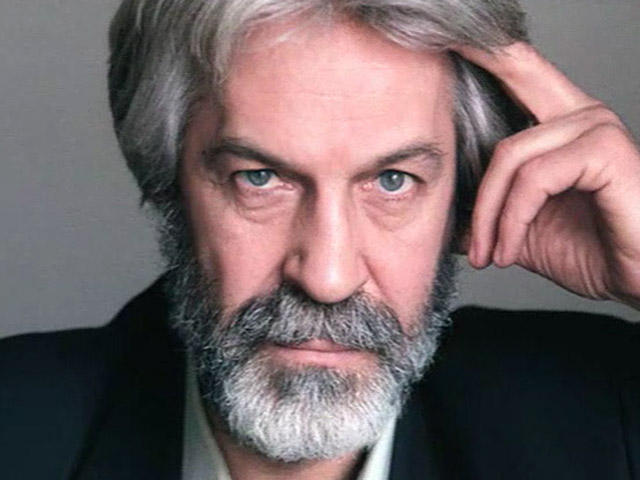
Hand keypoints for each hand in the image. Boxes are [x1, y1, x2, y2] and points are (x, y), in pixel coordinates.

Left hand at [457, 42, 639, 308]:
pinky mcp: (606, 151)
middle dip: (477, 59)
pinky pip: (533, 179)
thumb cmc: (590, 251)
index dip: (485, 49)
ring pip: (509, 153)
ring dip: (487, 214)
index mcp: (560, 124)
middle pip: (514, 74)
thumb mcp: (519, 230)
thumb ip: (485, 211)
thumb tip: (441, 212)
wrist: (636, 282)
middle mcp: (580, 114)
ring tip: (485, 252)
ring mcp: (596, 128)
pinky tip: (508, 250)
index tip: (447, 32)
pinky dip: (511, 220)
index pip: (520, 71)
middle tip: (435, 51)